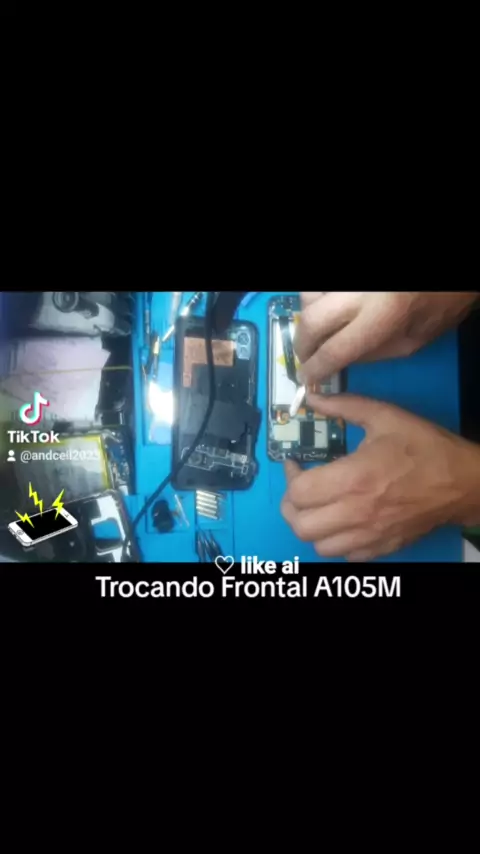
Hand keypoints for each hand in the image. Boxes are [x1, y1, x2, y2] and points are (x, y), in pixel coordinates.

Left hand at [281, 393, 479, 560]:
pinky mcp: (382, 547)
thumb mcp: (385, 416)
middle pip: (300, 524)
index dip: (288, 476)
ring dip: (310, 526)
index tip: (294, 464)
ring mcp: (369, 534)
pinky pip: (344, 556)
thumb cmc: (426, 448)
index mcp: (353, 478)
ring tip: (316, 507)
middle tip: (299, 488)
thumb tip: (313, 397)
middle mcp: (356, 512)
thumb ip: (344, 406)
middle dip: (291, 505)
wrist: (464, 482)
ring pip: (318, 545)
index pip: (298, 492)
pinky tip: (340, 522)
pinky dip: (335, 542)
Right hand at [294, 292, 477, 383]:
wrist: (452, 274)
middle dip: (302, 345)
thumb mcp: (411, 343)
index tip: (308, 379)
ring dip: (308, 316)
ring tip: (318, 329)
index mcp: (382, 317)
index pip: (334, 350)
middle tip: (305, 358)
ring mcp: (351, 280)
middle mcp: (360, 293)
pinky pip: (317, 285)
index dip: (315, 369)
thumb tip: (337, 361)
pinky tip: (328, 307)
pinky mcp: (348, 273)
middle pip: (311, 321)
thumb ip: (371, 353)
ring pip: (308, 296)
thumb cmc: (438, 308)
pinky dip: (316, 297)